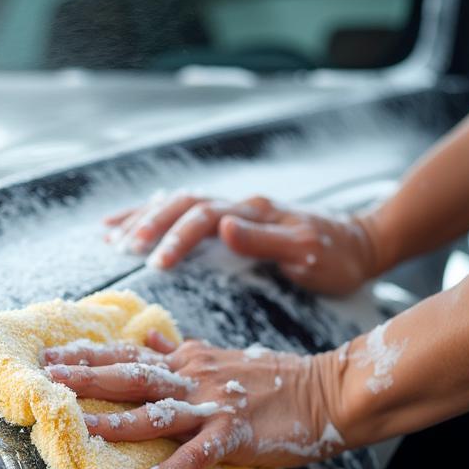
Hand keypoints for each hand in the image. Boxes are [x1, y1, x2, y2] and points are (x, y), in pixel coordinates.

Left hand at [43, 331, 346, 468]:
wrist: (325, 390)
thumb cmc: (273, 378)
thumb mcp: (219, 357)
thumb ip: (180, 352)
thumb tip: (146, 339)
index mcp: (187, 363)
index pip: (128, 355)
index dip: (88, 355)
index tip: (50, 356)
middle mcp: (193, 379)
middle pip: (131, 376)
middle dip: (86, 377)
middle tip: (47, 378)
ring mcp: (213, 405)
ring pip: (157, 411)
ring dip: (118, 421)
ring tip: (80, 430)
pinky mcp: (236, 432)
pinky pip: (201, 453)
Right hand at [105, 192, 379, 294]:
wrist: (359, 245)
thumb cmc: (336, 257)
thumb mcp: (309, 253)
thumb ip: (266, 240)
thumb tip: (223, 226)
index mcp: (255, 211)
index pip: (205, 218)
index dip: (178, 238)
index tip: (157, 264)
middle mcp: (240, 205)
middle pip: (183, 204)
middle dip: (149, 224)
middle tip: (122, 249)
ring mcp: (234, 210)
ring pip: (178, 204)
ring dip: (142, 217)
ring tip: (108, 236)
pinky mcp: (231, 221)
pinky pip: (185, 214)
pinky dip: (154, 218)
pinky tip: (131, 228)